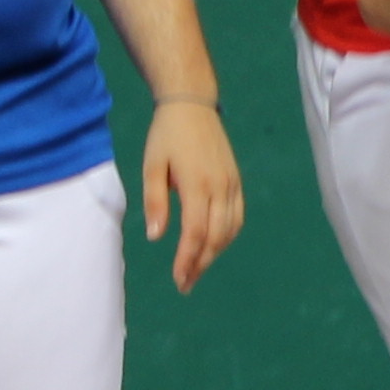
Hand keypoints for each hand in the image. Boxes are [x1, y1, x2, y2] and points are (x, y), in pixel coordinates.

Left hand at [142, 98, 243, 290]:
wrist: (193, 105)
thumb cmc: (166, 135)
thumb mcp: (152, 166)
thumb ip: (155, 202)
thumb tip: (156, 237)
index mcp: (197, 184)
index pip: (195, 233)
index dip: (187, 260)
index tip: (178, 279)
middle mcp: (220, 187)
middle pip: (215, 238)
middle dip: (200, 264)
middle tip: (185, 284)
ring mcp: (233, 184)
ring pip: (230, 231)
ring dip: (214, 254)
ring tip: (196, 269)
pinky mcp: (237, 182)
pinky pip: (237, 217)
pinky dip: (227, 237)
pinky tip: (213, 246)